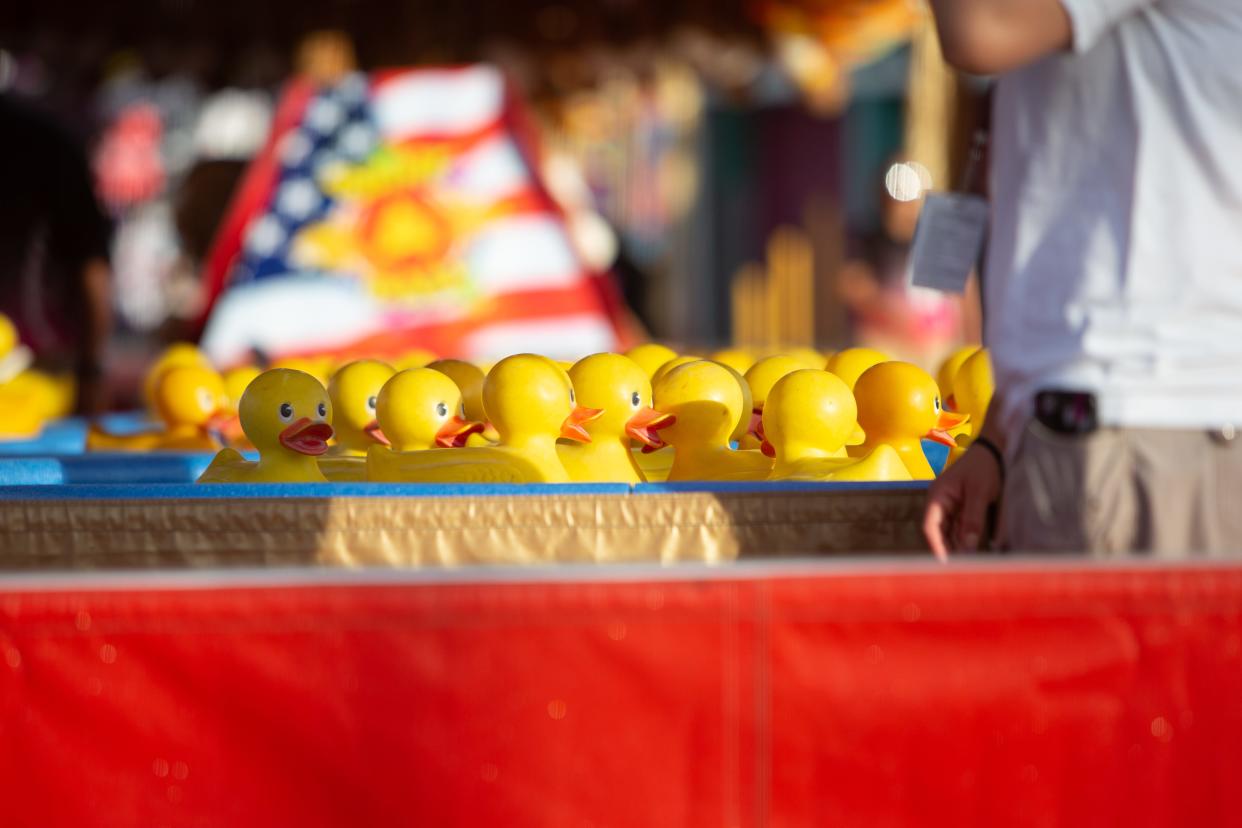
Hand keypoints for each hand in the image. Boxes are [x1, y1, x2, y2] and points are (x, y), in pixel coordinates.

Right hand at [922, 443, 1002, 561]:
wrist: (994, 449)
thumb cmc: (983, 467)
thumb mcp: (979, 493)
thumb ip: (972, 519)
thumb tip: (968, 547)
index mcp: (937, 496)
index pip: (930, 526)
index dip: (936, 546)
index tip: (944, 564)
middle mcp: (940, 503)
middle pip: (939, 532)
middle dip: (948, 550)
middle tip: (959, 569)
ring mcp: (950, 506)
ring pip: (950, 532)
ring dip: (957, 546)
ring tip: (967, 564)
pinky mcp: (962, 508)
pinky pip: (960, 528)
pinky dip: (965, 539)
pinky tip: (973, 551)